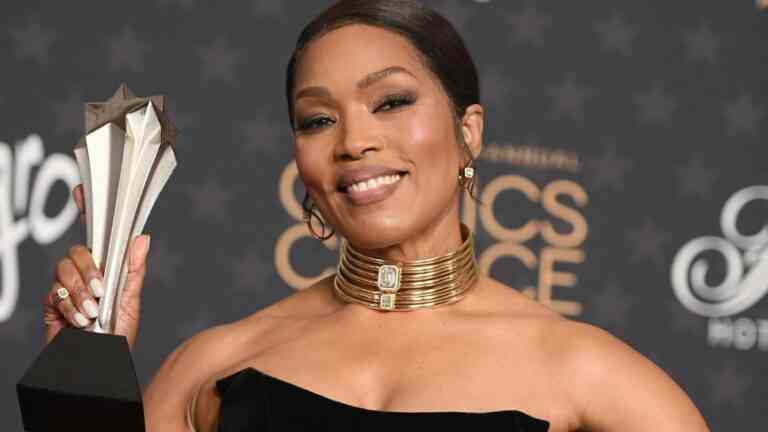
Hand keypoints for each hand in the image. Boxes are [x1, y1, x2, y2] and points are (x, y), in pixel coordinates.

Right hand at [43, 184, 150, 348]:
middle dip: (89, 270)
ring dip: (80, 292)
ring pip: (63, 270)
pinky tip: (80, 321)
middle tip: (101, 291)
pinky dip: (70, 307)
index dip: (87, 210)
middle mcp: (86, 274)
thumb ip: (133, 270)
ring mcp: (67, 287)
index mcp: (107, 268)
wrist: (98, 366)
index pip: (98, 236)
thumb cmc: (117, 337)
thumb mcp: (130, 303)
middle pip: (77, 252)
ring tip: (93, 312)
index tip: (81, 190)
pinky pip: (54, 293)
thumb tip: (142, 237)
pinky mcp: (52, 303)